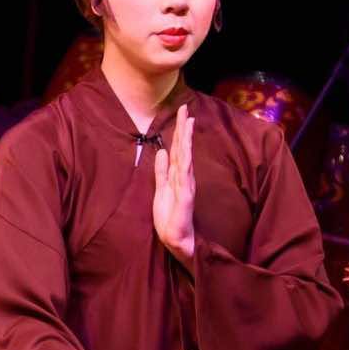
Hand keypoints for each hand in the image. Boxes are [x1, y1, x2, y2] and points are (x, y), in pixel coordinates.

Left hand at [152, 105, 196, 264]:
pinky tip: (184, 153)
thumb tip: (162, 151)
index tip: (182, 113)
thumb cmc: (170, 217)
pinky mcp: (185, 198)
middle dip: (184, 129)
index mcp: (177, 175)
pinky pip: (184, 179)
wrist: (176, 241)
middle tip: (185, 108)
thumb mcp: (160, 190)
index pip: (179, 149)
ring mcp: (186, 187)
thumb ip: (161, 171)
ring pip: (186, 158)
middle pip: (184, 149)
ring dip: (187, 141)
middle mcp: (184, 178)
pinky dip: (184, 165)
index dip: (180, 131)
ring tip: (188, 123)